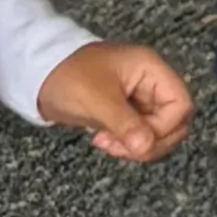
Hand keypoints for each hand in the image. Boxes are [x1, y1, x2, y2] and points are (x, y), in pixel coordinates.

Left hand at [36, 40, 192, 160]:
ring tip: (107, 143)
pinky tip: (104, 140)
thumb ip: (125, 124)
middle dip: (151, 140)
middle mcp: (150, 81)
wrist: (36, 74)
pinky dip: (126, 142)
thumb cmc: (67, 77)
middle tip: (122, 147)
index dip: (163, 127)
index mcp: (150, 69)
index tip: (135, 138)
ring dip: (138, 144)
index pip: (180, 104)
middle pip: (174, 120)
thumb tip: (146, 147)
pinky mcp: (124, 109)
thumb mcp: (97, 100)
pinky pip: (139, 131)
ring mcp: (138, 96)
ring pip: (158, 129)